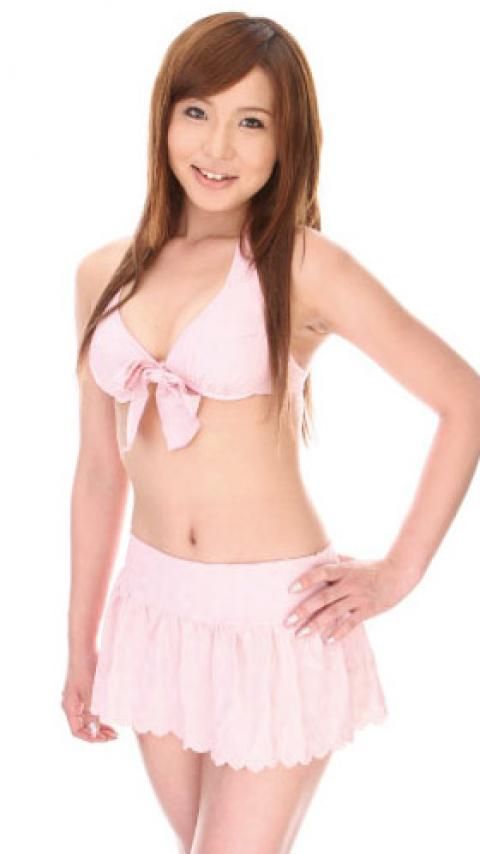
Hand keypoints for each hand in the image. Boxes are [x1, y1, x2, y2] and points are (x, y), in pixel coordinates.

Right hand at [61, 650, 117, 742]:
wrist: (84, 648)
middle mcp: (72, 704)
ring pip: (88, 717)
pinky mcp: (84, 690)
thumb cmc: (86, 669)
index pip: (77, 731)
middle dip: (98, 733)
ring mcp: (78, 697)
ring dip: (101, 724)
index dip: (92, 738)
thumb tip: (97, 729)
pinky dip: (100, 713)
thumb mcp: (91, 693)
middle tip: (115, 736)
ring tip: (115, 729)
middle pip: (83, 726)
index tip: (106, 739)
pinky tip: (112, 715)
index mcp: (69, 707)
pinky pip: (91, 708)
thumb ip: (93, 712)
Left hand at [284, 551, 416, 642]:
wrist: (399, 574)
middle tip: (287, 622)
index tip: (290, 589)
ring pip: (334, 613)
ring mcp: (358, 598)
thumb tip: (317, 557)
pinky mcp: (367, 610)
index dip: (306, 580)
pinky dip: (339, 632)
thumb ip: (336, 561)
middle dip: (304, 610)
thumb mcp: (353, 560)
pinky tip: (327, 641)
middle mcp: (349, 584)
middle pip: (323, 597)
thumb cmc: (372, 567)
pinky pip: (351, 623)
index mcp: (344, 570)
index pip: (322, 572)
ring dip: (316, 624)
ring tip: (301, 634)